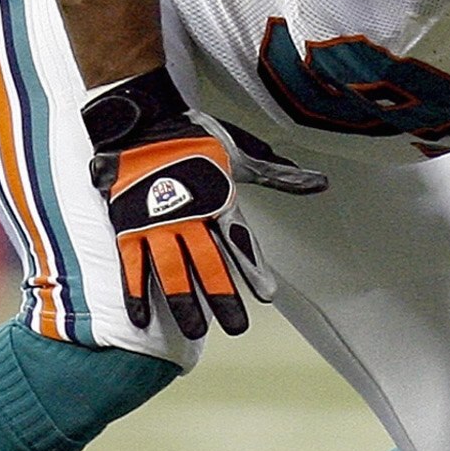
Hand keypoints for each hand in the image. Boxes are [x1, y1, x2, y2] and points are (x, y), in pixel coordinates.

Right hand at [83, 68, 270, 339]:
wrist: (143, 120)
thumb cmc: (198, 137)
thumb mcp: (243, 155)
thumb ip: (280, 175)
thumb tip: (322, 182)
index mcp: (219, 200)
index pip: (240, 242)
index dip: (253, 269)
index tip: (267, 295)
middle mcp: (189, 216)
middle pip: (208, 264)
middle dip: (223, 298)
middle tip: (237, 328)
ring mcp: (155, 223)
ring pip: (172, 271)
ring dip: (184, 302)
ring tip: (196, 329)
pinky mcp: (127, 226)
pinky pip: (131, 265)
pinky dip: (135, 293)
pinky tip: (142, 319)